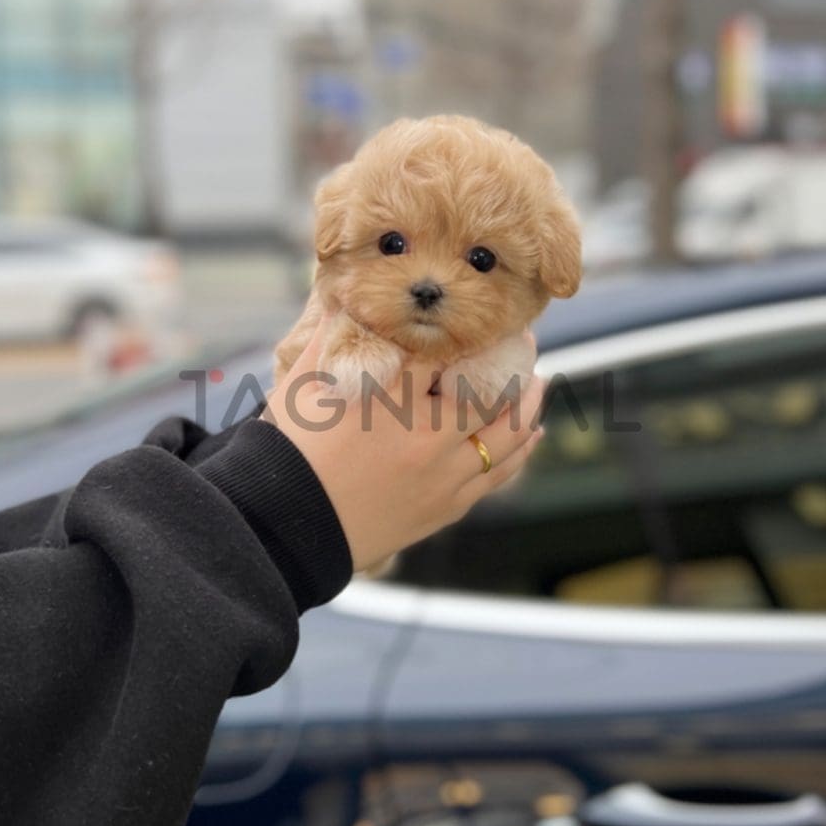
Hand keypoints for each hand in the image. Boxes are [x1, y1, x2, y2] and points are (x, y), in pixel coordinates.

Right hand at [262, 322, 544, 571]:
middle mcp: (427, 435)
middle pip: (493, 389)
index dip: (472, 329)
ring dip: (529, 405)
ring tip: (540, 382)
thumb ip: (330, 338)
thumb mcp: (302, 385)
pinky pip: (497, 474)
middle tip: (525, 338)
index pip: (448, 350)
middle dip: (515, 359)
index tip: (486, 313)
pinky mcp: (445, 506)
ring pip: (507, 434)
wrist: (285, 527)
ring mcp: (442, 474)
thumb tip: (344, 297)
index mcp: (392, 396)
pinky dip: (519, 450)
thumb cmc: (288, 452)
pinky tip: (530, 434)